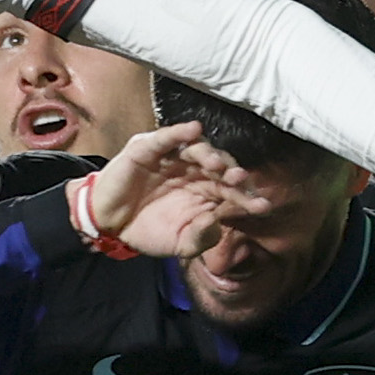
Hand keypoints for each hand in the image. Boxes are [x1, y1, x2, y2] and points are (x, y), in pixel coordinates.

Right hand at [83, 122, 245, 258]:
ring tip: (219, 165)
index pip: (232, 192)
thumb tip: (216, 222)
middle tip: (241, 181)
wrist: (111, 224)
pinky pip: (167, 138)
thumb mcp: (180, 245)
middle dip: (233, 175)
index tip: (262, 206)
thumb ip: (200, 238)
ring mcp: (173, 159)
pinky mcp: (149, 149)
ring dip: (211, 155)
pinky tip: (194, 130)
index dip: (247, 198)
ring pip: (198, 150)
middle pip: (221, 168)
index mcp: (206, 194)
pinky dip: (180, 132)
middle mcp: (194, 173)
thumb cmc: (149, 230)